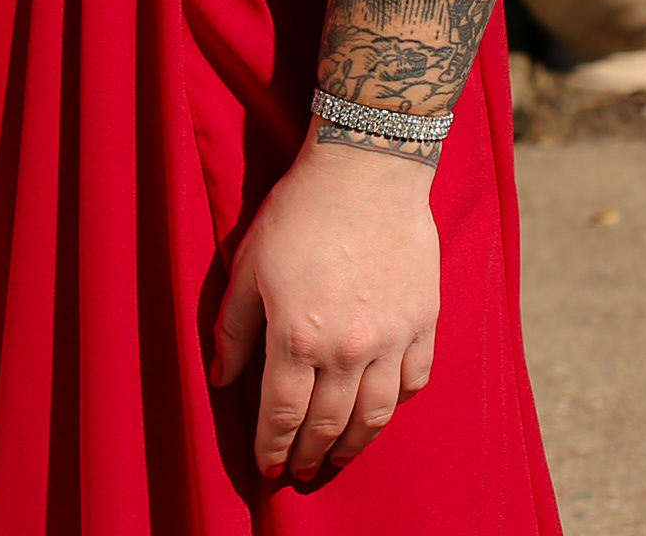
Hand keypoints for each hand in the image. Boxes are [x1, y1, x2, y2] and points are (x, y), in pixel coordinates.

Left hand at [208, 137, 439, 485]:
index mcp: (297, 335)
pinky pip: (413, 382)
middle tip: (297, 472)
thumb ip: (234, 328)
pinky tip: (380, 411)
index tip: (264, 467)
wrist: (365, 172)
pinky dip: (396, 405)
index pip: (280, 413)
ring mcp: (392, 339)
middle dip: (308, 455)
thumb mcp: (248, 266)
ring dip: (353, 446)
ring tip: (336, 459)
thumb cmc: (298, 213)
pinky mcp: (423, 324)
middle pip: (328, 424)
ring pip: (375, 415)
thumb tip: (222, 378)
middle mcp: (348, 349)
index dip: (270, 446)